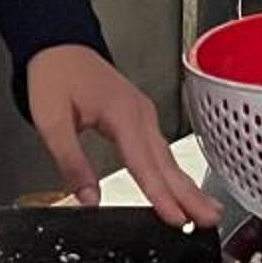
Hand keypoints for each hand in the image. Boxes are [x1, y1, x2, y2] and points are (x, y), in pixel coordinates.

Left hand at [26, 43, 222, 227]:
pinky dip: (173, 171)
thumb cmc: (54, 75)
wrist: (56, 44)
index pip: (144, 163)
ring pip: (168, 156)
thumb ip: (72, 163)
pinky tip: (180, 186)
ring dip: (187, 185)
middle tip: (210, 218)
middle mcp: (139, 113)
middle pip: (167, 161)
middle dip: (190, 193)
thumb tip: (89, 199)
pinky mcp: (139, 116)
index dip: (160, 194)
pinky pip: (160, 149)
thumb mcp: (51, 121)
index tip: (176, 217)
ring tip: (206, 209)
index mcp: (122, 113)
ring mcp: (142, 113)